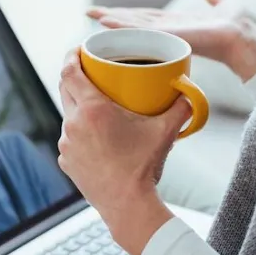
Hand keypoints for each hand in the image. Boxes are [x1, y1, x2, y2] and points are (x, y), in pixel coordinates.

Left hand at [57, 49, 184, 254]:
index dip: (70, 55)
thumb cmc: (144, 167)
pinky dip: (80, 132)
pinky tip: (96, 137)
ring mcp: (66, 144)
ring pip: (68, 114)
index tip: (78, 48)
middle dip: (74, 76)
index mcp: (92, 110)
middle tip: (89, 70)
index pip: (69, 71)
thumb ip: (180, 108)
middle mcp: (73, 123)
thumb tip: (190, 93)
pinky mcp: (66, 161)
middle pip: (65, 88)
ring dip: (78, 106)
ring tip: (97, 106)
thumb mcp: (165, 132)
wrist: (128, 206)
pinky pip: (70, 138)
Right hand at [87, 0, 255, 80]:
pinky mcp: (169, 35)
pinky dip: (122, 26)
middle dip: (112, 17)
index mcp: (179, 24)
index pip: (148, 18)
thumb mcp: (226, 4)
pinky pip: (141, 30)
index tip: (110, 11)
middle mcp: (170, 30)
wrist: (246, 39)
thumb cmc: (241, 28)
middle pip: (135, 22)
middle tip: (88, 12)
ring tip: (91, 14)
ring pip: (133, 26)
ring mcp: (168, 34)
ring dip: (112, 21)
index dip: (128, 14)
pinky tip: (106, 21)